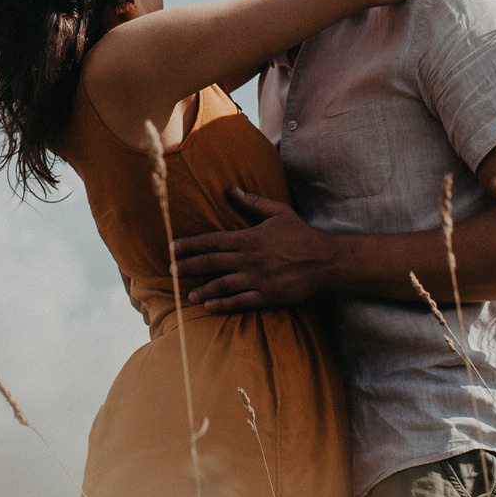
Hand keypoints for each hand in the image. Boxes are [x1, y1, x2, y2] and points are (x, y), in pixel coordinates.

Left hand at [171, 189, 335, 310]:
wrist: (325, 260)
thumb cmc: (300, 234)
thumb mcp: (278, 212)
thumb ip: (252, 203)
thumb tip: (230, 189)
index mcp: (250, 238)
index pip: (212, 241)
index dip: (190, 244)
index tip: (172, 247)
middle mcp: (250, 259)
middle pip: (212, 263)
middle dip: (189, 266)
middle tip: (171, 271)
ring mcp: (258, 279)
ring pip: (223, 285)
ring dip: (203, 289)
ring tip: (187, 294)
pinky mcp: (267, 295)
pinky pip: (240, 302)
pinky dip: (223, 304)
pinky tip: (209, 306)